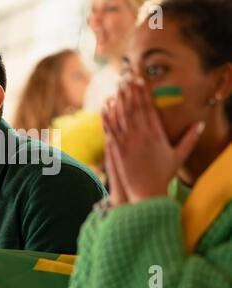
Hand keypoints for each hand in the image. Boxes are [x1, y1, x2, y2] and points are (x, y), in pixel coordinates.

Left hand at [102, 78, 203, 203]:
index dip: (144, 93)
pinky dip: (107, 117)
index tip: (140, 81)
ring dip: (119, 99)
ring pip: (122, 116)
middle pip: (135, 108)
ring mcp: (128, 142)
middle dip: (131, 91)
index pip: (149, 109)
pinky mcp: (117, 150)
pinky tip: (105, 106)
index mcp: (157, 135)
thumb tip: (200, 124)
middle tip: (127, 76)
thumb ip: (189, 139)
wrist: (147, 193)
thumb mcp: (179, 157)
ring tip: (117, 85)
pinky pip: (111, 130)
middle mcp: (142, 136)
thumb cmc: (163, 176)